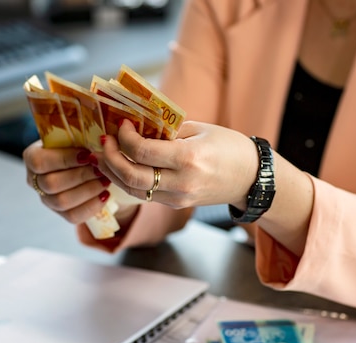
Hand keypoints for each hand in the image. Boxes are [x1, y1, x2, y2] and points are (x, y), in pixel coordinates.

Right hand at [22, 140, 112, 224]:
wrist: (85, 162)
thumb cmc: (79, 144)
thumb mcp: (76, 135)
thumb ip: (80, 136)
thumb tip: (99, 138)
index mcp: (32, 156)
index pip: (40, 162)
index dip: (64, 160)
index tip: (86, 154)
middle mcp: (34, 180)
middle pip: (51, 184)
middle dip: (81, 176)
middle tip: (101, 168)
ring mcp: (46, 199)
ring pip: (62, 202)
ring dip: (88, 190)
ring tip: (106, 180)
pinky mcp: (60, 212)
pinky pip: (73, 216)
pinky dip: (92, 206)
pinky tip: (105, 195)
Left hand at [94, 120, 259, 209]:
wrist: (251, 178)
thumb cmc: (229, 148)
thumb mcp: (200, 129)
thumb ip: (167, 129)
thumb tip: (137, 125)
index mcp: (189, 158)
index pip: (143, 152)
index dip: (125, 138)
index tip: (122, 125)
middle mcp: (182, 182)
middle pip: (132, 176)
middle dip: (111, 159)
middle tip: (104, 142)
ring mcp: (178, 198)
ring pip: (133, 191)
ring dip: (114, 173)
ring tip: (105, 156)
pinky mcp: (176, 204)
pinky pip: (145, 195)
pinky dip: (129, 181)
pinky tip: (122, 167)